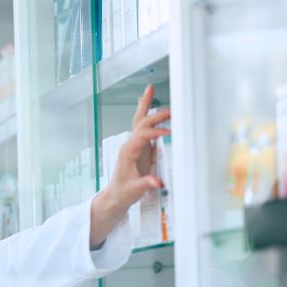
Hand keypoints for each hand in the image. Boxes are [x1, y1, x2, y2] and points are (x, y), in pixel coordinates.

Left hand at [90, 84, 171, 245]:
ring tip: (150, 89)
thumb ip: (145, 185)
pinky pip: (143, 127)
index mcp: (127, 152)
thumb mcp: (133, 191)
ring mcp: (135, 145)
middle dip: (155, 114)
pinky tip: (148, 103)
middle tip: (171, 109)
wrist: (114, 197)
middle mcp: (130, 145)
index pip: (142, 135)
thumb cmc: (122, 193)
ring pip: (139, 120)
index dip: (156, 132)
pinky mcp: (140, 148)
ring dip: (146, 105)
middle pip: (141, 122)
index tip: (169, 132)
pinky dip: (146, 113)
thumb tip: (157, 182)